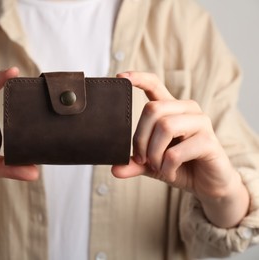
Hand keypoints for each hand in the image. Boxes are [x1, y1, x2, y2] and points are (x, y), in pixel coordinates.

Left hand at [112, 71, 248, 227]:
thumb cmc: (182, 167)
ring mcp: (201, 123)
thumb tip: (115, 169)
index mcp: (172, 110)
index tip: (121, 77)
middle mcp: (187, 110)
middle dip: (140, 138)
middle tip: (142, 159)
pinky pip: (176, 152)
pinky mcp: (209, 142)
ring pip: (165, 127)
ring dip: (154, 153)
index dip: (138, 78)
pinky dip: (167, 167)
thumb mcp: (153, 165)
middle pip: (153, 108)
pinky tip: (170, 173)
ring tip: (157, 167)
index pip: (155, 85)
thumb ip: (135, 164)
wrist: (210, 186)